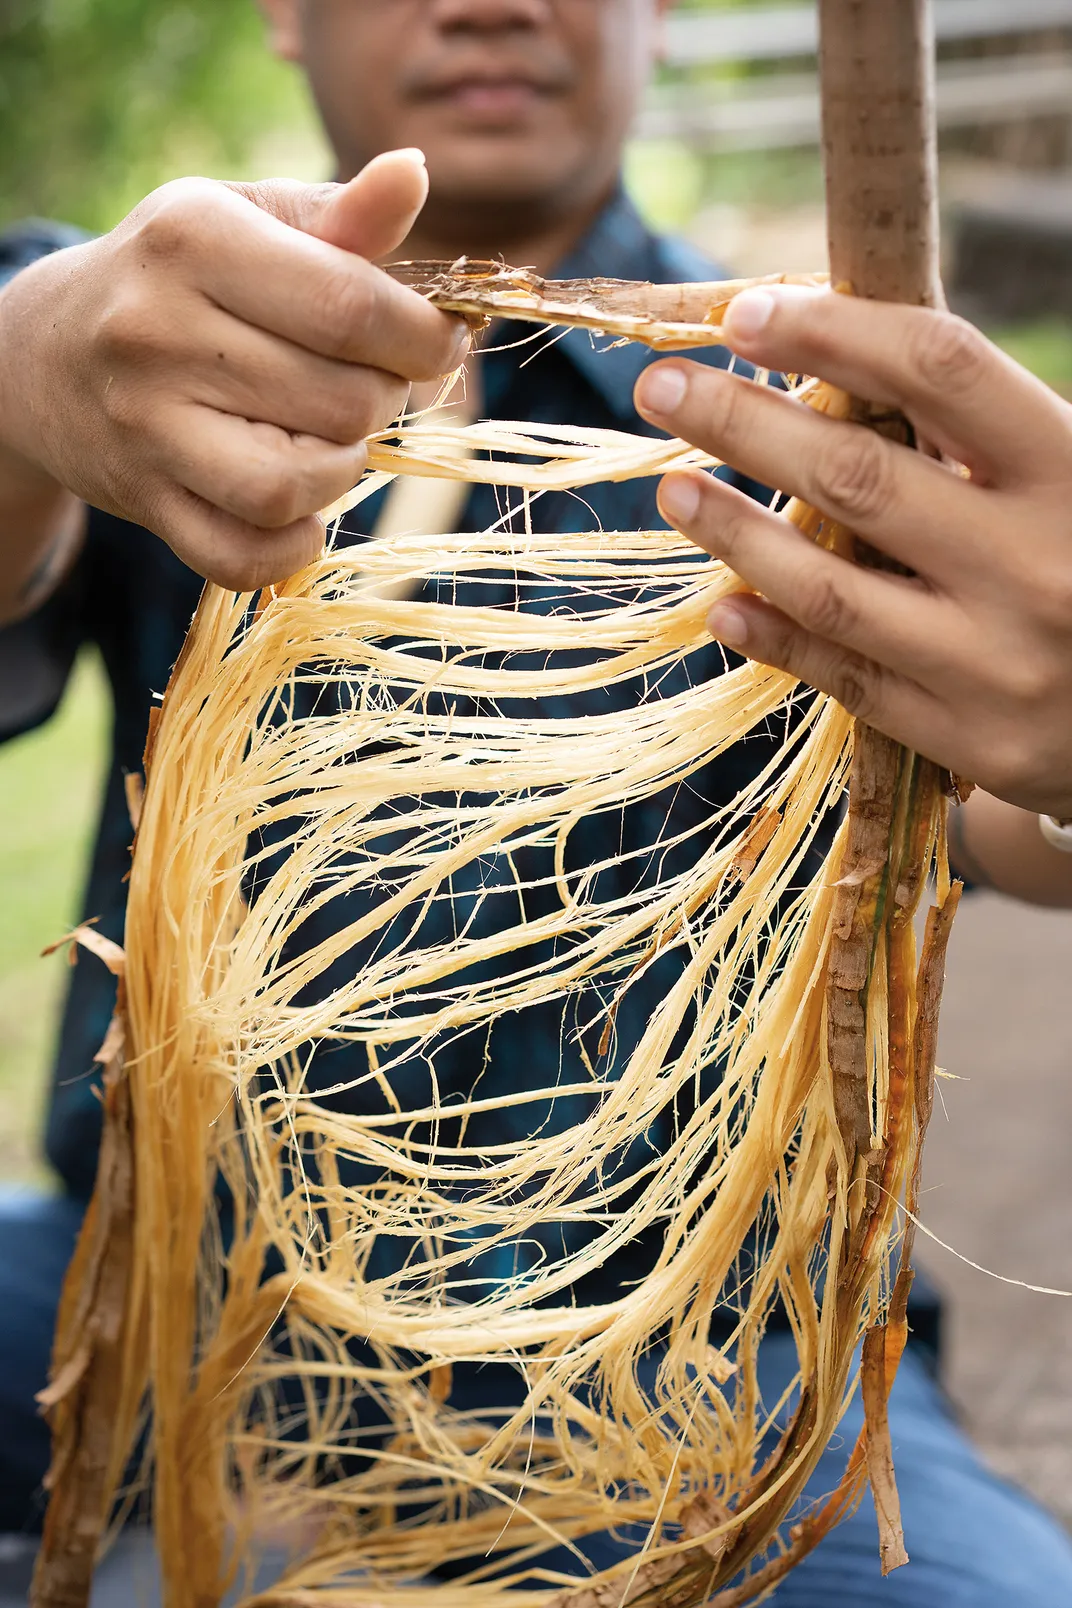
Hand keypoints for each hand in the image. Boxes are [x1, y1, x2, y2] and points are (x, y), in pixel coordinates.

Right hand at [0, 150, 468, 590]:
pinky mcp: (144, 500)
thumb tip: (413, 174)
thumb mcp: (249, 222)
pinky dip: (291, 546)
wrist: (48, 355)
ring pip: (293, 487)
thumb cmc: (181, 279)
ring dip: (341, 474)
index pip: (353, 308)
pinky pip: (242, 554)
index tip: (435, 345)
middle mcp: (158, 330)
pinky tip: (298, 507)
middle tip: (362, 387)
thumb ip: (341, 216)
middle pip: (342, 403)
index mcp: (195, 238)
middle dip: (381, 403)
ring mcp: (145, 425)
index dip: (424, 341)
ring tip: (329, 440)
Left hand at [634, 287, 1071, 818]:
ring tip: (672, 489)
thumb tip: (825, 359)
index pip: (940, 370)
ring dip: (736, 533)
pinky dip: (775, 640)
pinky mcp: (971, 736)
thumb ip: (974, 436)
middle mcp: (1038, 562)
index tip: (745, 313)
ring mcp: (998, 660)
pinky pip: (847, 680)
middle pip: (859, 475)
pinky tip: (722, 608)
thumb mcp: (1064, 479)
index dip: (834, 331)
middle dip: (743, 421)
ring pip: (831, 589)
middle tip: (660, 384)